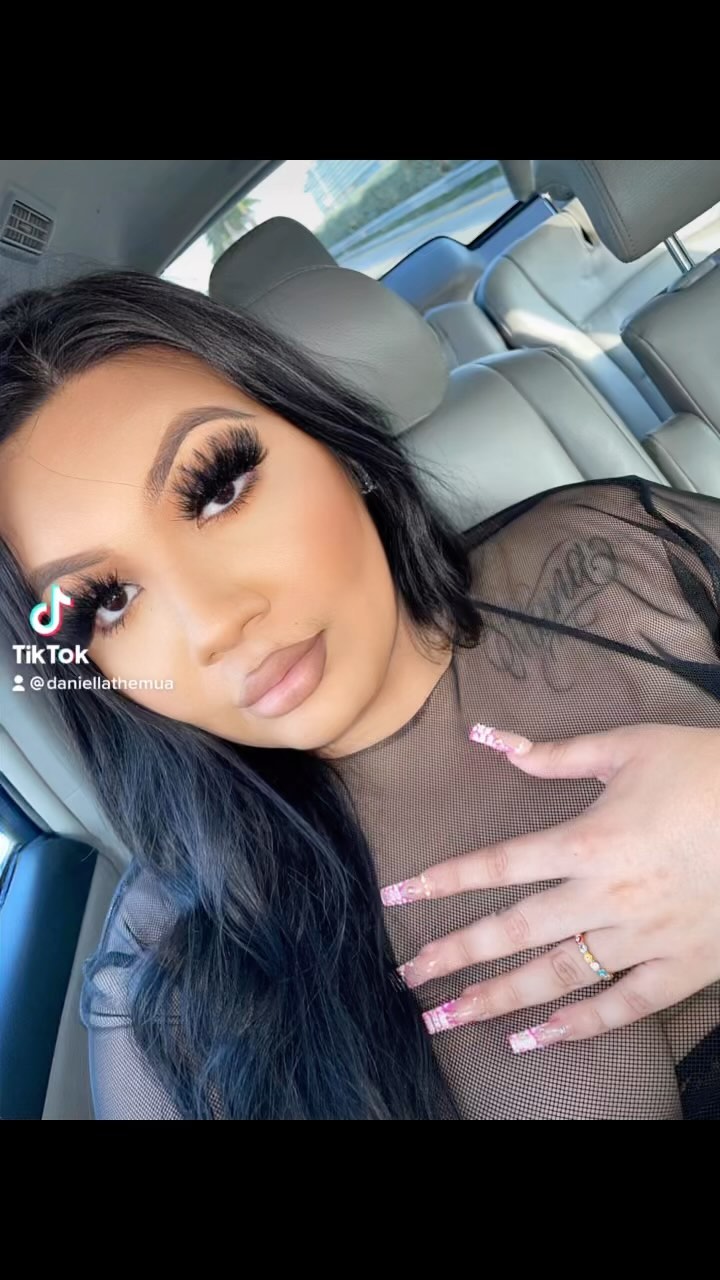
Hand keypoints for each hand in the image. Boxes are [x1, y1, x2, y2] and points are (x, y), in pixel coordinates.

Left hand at [381, 724, 719, 1051]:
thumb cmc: (705, 771)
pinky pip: (625, 1007)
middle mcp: (606, 896)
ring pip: (558, 977)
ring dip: (500, 1000)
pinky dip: (581, 1026)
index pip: (496, 866)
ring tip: (452, 1016)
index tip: (396, 898)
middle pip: (513, 932)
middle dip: (455, 957)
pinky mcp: (683, 967)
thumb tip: (490, 739)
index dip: (441, 882)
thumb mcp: (629, 747)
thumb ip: (555, 753)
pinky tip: (539, 1039)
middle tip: (408, 979)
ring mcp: (644, 938)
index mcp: (587, 840)